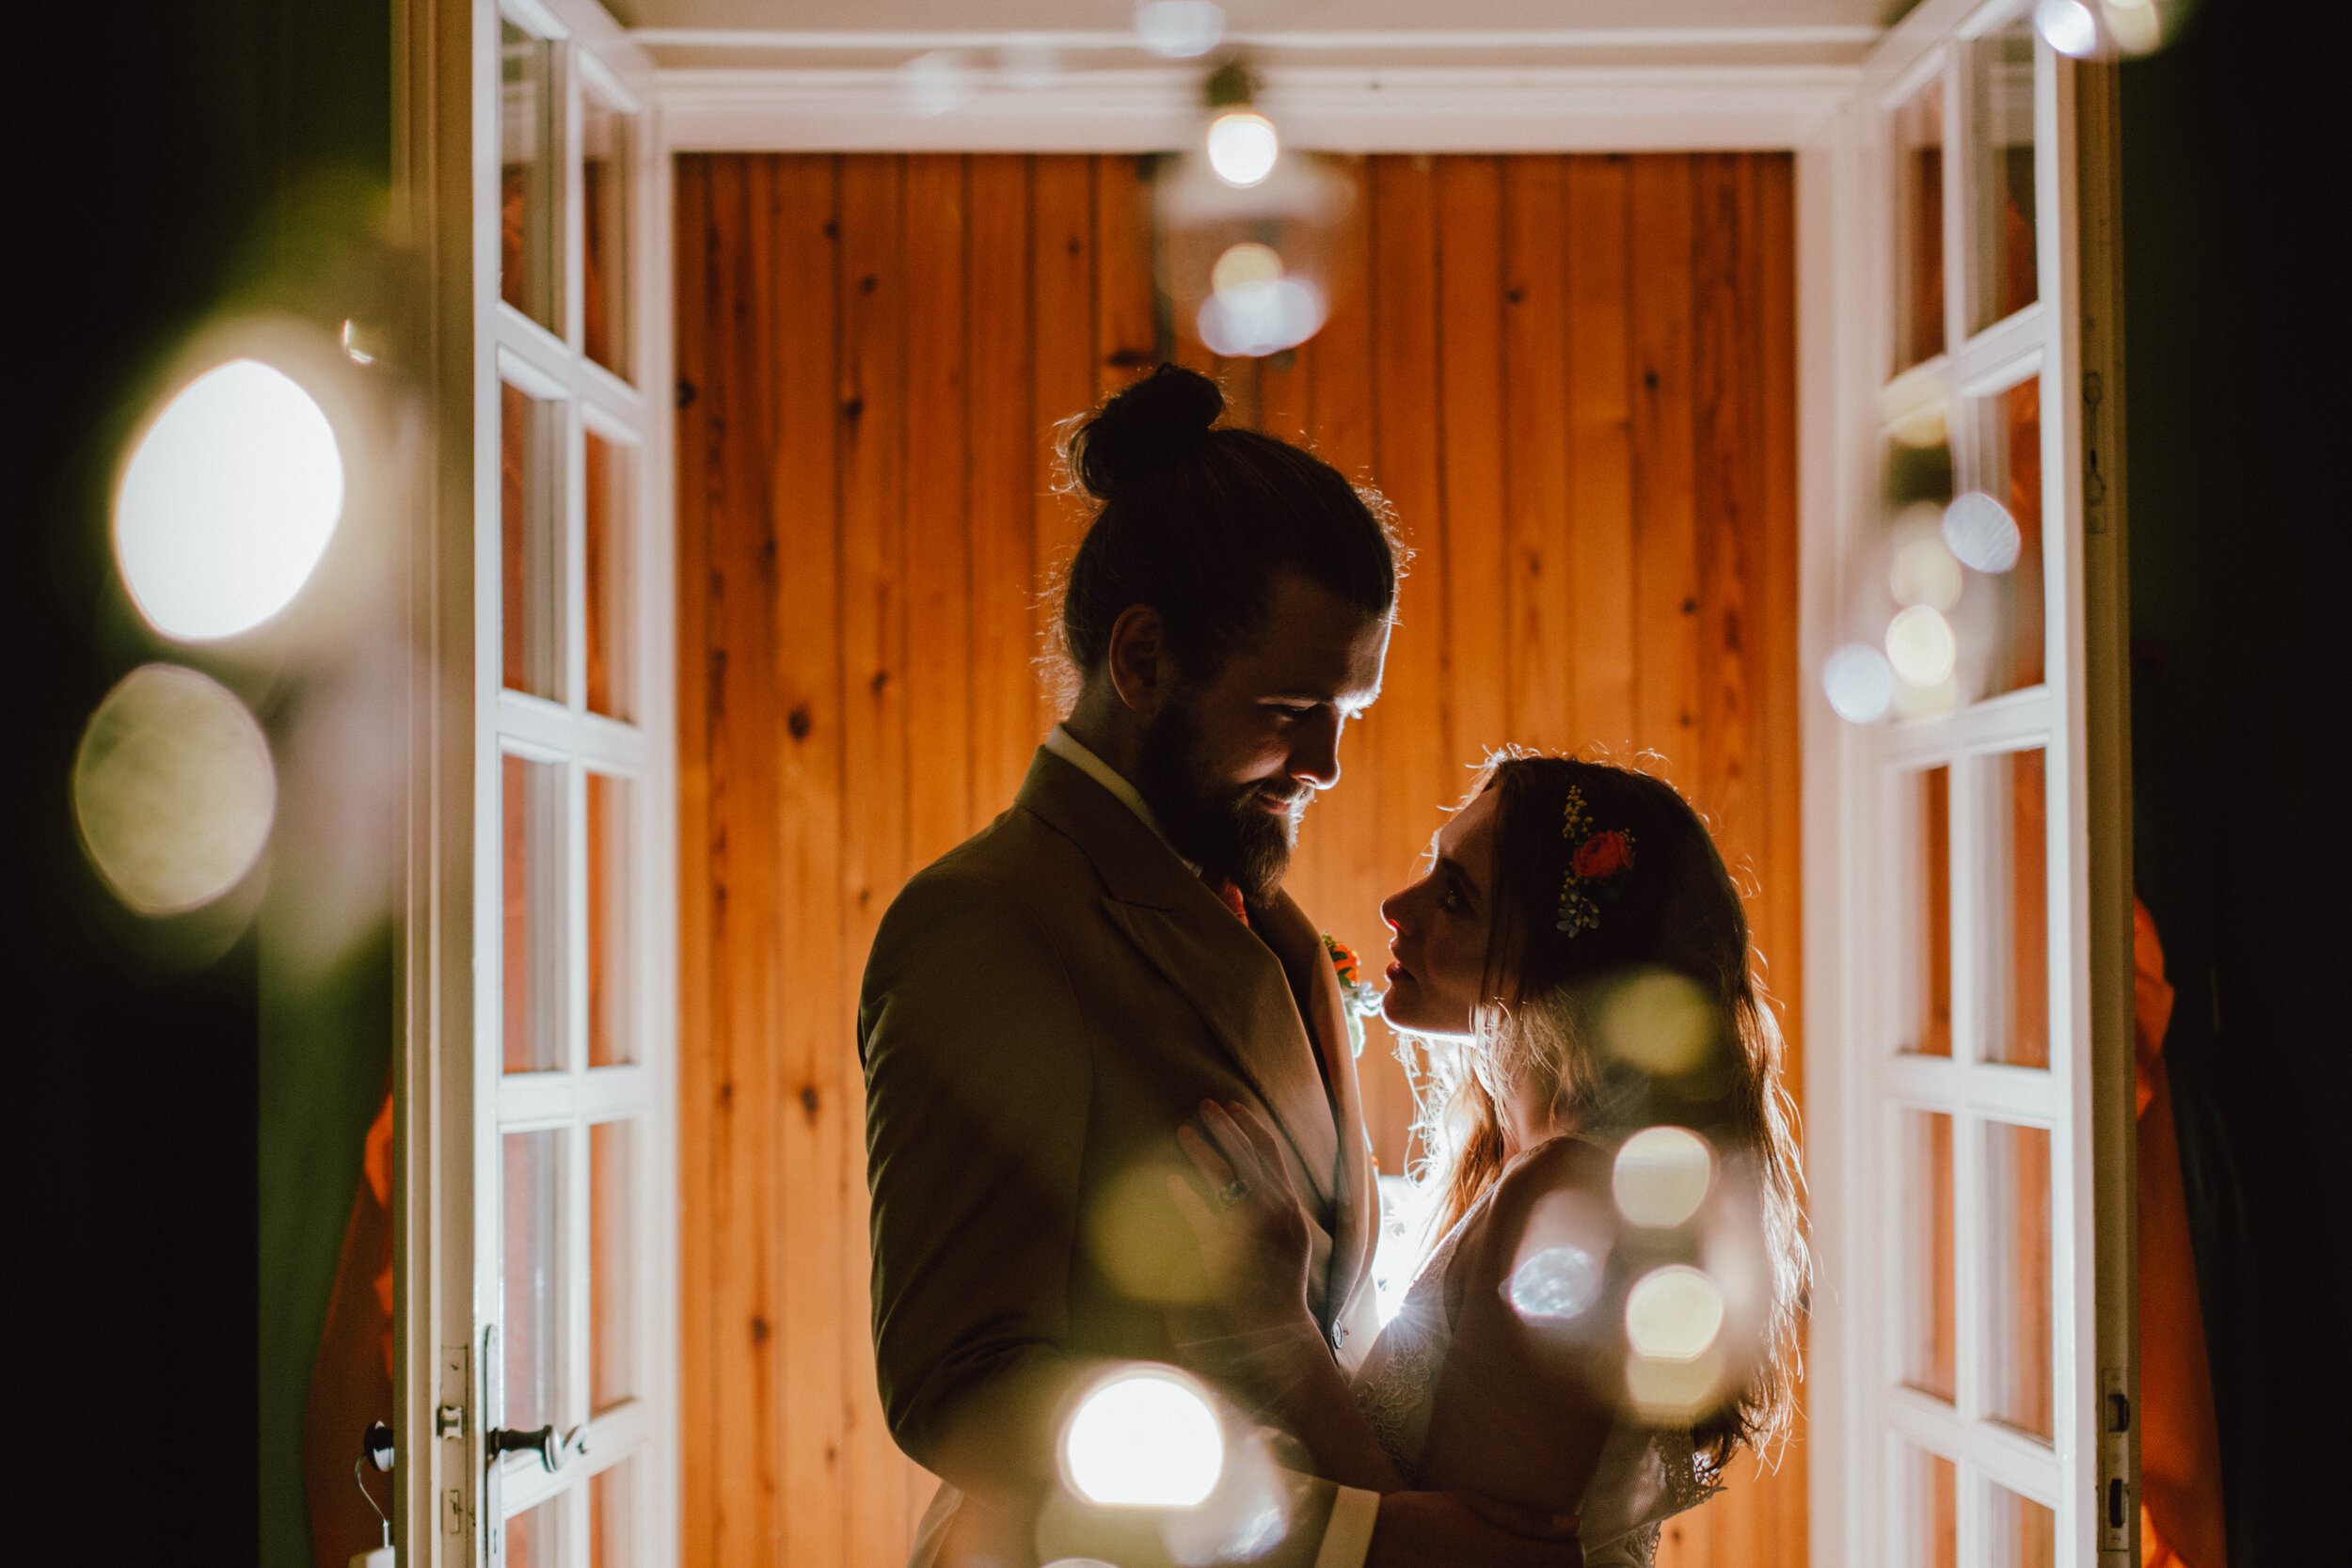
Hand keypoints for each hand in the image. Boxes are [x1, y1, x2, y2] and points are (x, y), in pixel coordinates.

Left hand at [1170, 1100, 1314, 1332]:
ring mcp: (1248, 1227)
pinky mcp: (1223, 1247)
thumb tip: (1265, 1183)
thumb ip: (1281, 1208)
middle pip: (1245, 1154)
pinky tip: (1170, 1178)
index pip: (1271, 1153)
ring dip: (1200, 1148)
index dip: (1251, 1126)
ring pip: (1222, 1175)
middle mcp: (1273, 1210)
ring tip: (1182, 1130)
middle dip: (1224, 1125)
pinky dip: (1184, 1193)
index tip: (1234, 1106)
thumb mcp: (1293, 1237)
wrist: (1278, 1321)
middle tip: (1205, 1105)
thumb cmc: (1283, 1280)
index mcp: (1289, 1205)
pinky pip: (1199, 1213)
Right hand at [1365, 1492, 1582, 1567]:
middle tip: (1541, 1546)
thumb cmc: (1425, 1516)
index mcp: (1511, 1557)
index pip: (1571, 1560)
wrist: (1379, 1544)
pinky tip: (1492, 1564)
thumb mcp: (1475, 1504)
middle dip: (1555, 1562)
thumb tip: (1573, 1523)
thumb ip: (1526, 1518)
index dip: (1572, 1544)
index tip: (1561, 1533)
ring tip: (1517, 1555)